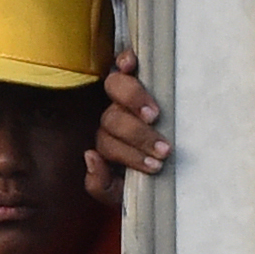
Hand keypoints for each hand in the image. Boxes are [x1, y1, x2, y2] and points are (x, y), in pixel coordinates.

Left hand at [91, 45, 165, 191]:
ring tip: (155, 114)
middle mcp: (110, 115)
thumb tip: (90, 156)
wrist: (164, 171)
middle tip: (163, 148)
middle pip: (113, 118)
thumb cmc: (142, 177)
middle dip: (138, 135)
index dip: (129, 154)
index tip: (156, 166)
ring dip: (134, 100)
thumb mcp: (119, 193)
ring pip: (116, 88)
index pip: (108, 144)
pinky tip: (130, 62)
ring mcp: (120, 93)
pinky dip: (123, 61)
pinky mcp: (134, 75)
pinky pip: (121, 63)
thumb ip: (100, 184)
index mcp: (106, 141)